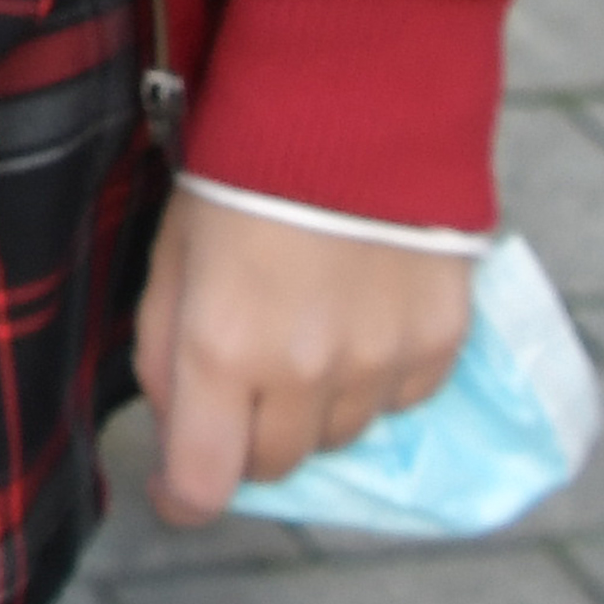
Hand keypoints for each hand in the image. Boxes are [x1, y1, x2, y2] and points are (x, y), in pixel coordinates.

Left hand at [132, 190, 478, 519]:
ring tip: (302, 335)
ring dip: (311, 410)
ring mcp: (379, 365)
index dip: (184, 497)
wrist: (352, 107)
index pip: (205, 483)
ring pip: (338, 437)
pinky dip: (373, 382)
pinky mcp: (438, 346)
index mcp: (221, 349)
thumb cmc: (239, 174)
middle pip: (274, 466)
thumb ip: (164, 349)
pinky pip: (399, 401)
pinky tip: (358, 321)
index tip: (177, 488)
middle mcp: (305, 373)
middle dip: (245, 442)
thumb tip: (178, 428)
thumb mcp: (172, 256)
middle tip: (238, 388)